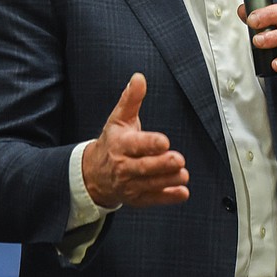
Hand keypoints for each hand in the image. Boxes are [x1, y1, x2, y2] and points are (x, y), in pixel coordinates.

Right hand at [81, 73, 189, 208]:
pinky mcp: (136, 198)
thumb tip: (139, 77)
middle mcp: (123, 166)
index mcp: (120, 144)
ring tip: (183, 175)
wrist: (93, 174)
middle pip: (143, 167)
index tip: (164, 141)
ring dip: (168, 180)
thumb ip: (131, 99)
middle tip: (178, 159)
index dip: (150, 143)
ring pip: (150, 184)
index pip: (136, 144)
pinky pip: (152, 199)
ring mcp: (129, 184)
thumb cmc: (112, 142)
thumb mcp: (119, 119)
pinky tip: (182, 193)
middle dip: (161, 164)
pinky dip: (167, 197)